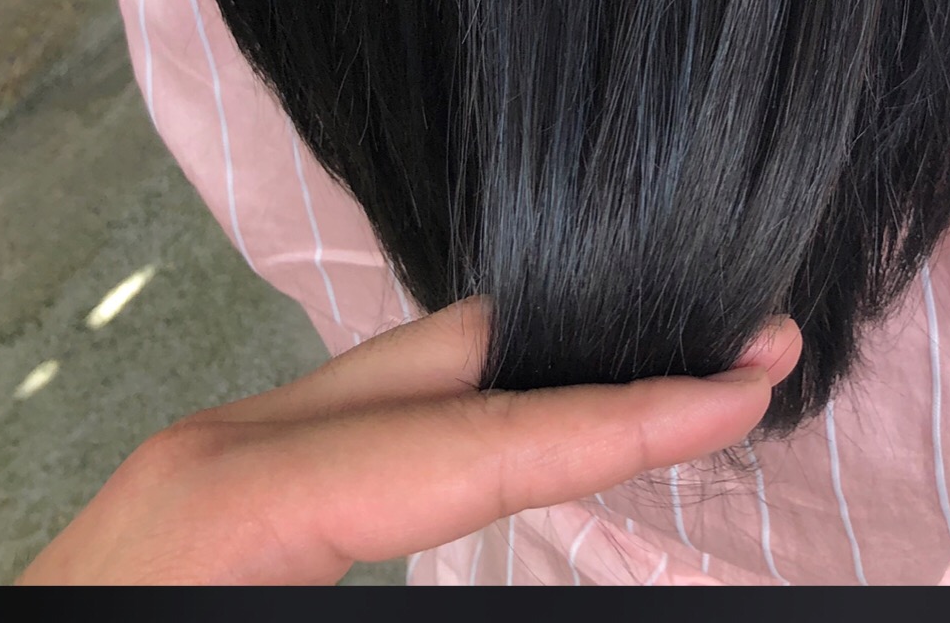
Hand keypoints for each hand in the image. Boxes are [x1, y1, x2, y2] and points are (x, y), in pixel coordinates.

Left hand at [20, 296, 801, 584]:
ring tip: (667, 388)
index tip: (741, 386)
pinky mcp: (204, 493)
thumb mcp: (295, 615)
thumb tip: (540, 507)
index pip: (476, 442)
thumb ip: (441, 570)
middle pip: (452, 366)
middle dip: (606, 366)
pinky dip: (459, 421)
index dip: (623, 421)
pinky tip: (526, 431)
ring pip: (405, 383)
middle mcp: (218, 453)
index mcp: (235, 502)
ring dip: (538, 388)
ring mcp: (203, 463)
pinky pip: (357, 426)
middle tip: (746, 353)